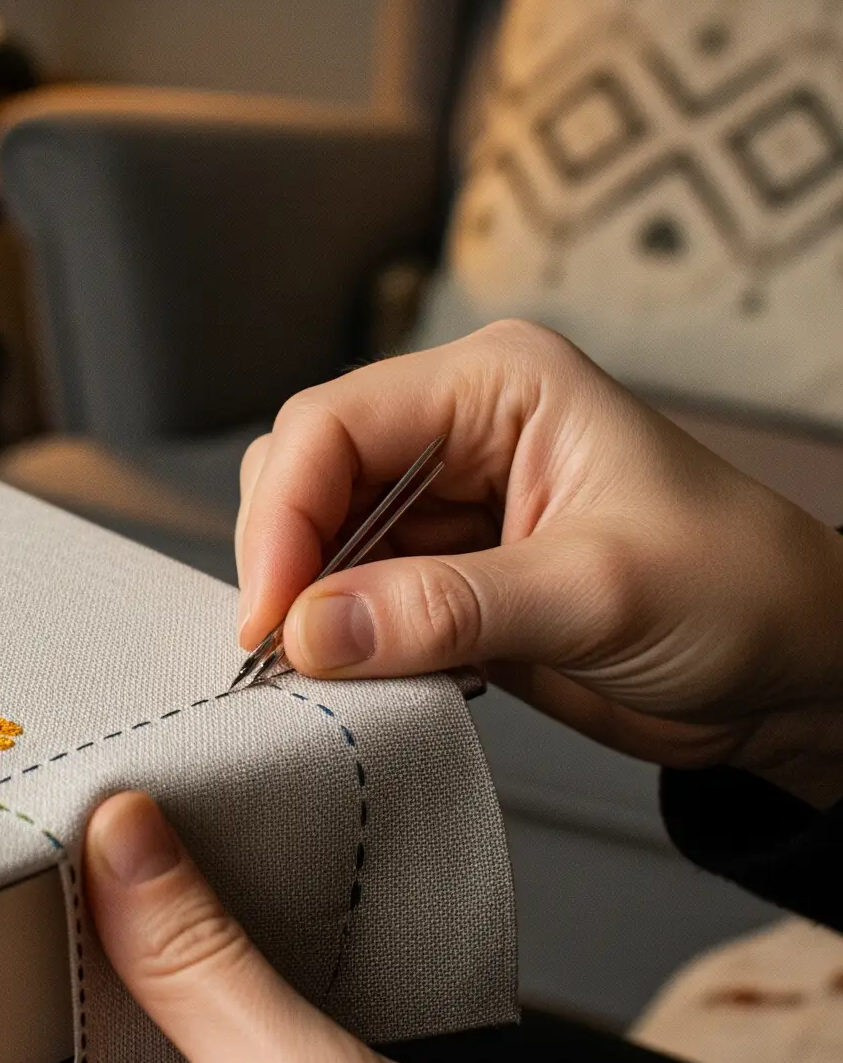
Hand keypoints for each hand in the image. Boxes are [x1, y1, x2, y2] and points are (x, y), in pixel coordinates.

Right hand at [235, 320, 842, 807]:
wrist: (801, 677)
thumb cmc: (743, 593)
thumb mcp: (599, 594)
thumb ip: (449, 608)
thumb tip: (313, 627)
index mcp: (498, 383)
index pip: (336, 424)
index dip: (286, 517)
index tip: (271, 615)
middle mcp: (461, 430)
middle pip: (308, 473)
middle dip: (284, 559)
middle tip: (282, 653)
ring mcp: (451, 506)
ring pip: (319, 541)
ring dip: (307, 607)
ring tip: (319, 674)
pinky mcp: (448, 578)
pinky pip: (355, 600)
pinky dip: (341, 642)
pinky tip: (359, 679)